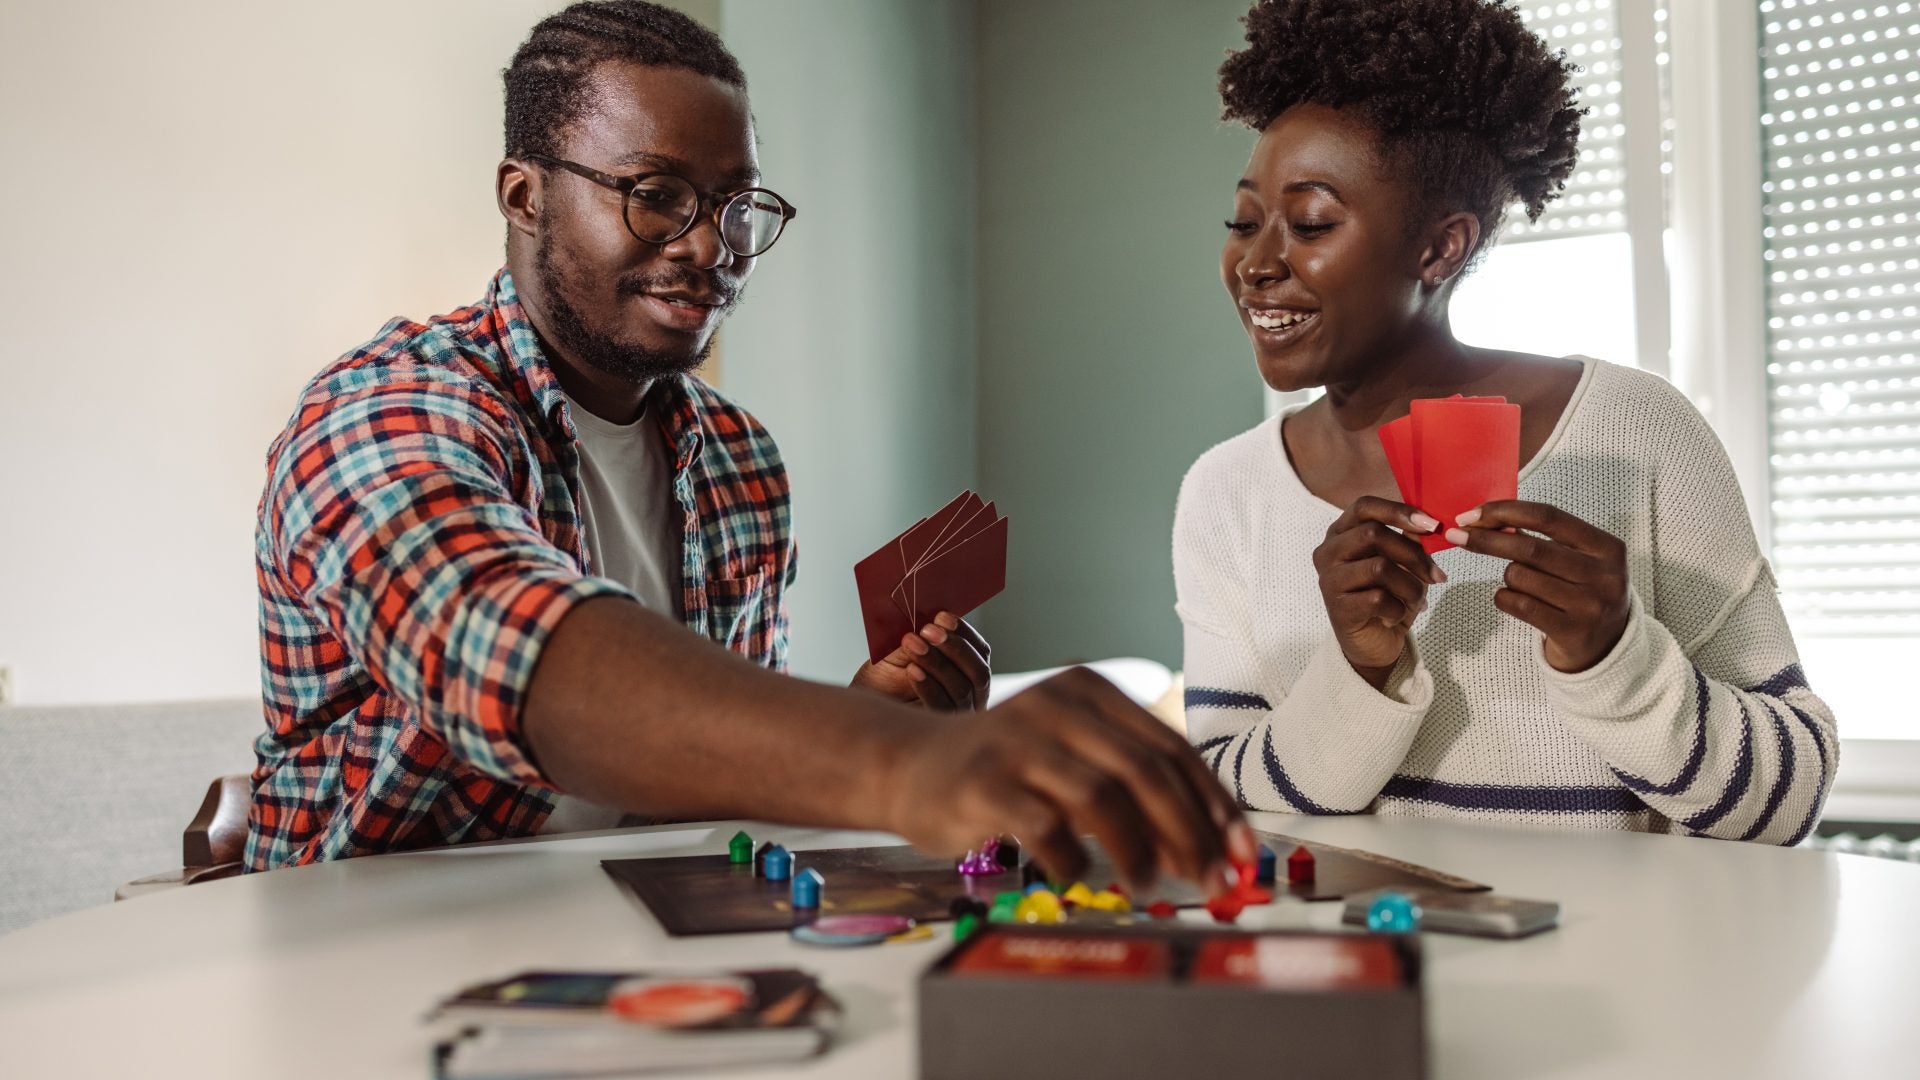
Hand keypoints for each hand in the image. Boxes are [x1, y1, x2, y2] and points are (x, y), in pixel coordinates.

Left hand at [850, 611, 991, 710]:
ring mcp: (959, 716)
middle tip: (928, 630)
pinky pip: (942, 706)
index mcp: (968, 671)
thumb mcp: (904, 651)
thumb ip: (922, 637)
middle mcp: (972, 696)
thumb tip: (933, 618)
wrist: (863, 707)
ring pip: (960, 688)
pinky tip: (912, 670)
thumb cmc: (886, 678)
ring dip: (935, 662)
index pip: (980, 651)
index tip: (942, 616)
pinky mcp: (941, 728)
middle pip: (978, 672)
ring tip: (911, 644)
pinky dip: (928, 685)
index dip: (964, 633)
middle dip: (954, 647)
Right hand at [879, 666, 1257, 894]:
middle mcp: (1057, 706)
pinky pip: (1045, 826)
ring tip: (1149, 886)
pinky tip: (1078, 876)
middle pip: (1145, 771)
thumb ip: (1132, 786)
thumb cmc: (1008, 770)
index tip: (1240, 848)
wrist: (910, 766)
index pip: (1169, 746)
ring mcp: (1017, 741)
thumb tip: (1211, 845)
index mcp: (1089, 690)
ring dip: (1138, 850)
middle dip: (1190, 832)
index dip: (1212, 801)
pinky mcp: (982, 782)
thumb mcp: (1074, 756)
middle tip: (1210, 880)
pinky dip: (1073, 858)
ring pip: (1102, 796)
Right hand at [1313, 496, 1445, 685]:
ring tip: (1416, 600)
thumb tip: (1428, 522)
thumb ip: (1408, 539)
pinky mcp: (1337, 608)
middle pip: (1373, 534)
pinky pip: (1378, 599)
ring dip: (1409, 586)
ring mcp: (1329, 580)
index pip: (1364, 506)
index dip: (1398, 511)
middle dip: (1413, 554)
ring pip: (1379, 567)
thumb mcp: (1401, 563)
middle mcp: (1328, 552)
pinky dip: (1398, 608)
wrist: (1374, 643)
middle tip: (1436, 576)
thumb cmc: (1386, 596)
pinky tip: (1395, 616)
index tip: (1431, 525)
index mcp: (1341, 533)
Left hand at [1448, 501, 1630, 673]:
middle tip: (1456, 535)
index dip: (1505, 511)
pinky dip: (1504, 597)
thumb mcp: (1578, 560)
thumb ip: (1542, 538)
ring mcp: (1590, 605)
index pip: (1548, 517)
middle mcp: (1604, 575)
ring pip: (1520, 576)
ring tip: (1522, 585)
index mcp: (1607, 547)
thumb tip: (1487, 517)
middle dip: (1486, 539)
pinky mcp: (1572, 631)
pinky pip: (1517, 604)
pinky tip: (1513, 600)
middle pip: (1529, 547)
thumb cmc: (1582, 592)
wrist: (1606, 647)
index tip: (1471, 514)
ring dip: (1507, 577)